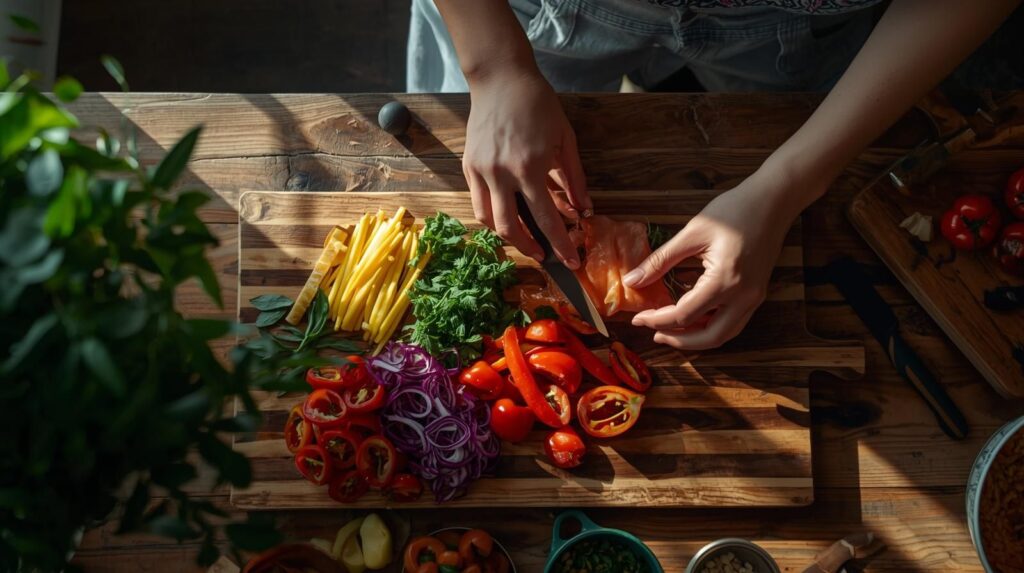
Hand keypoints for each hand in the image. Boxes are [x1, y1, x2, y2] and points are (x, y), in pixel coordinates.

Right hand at [463, 69, 590, 267]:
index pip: (546, 219)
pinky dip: (492, 215)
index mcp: (529, 167)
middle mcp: (501, 173)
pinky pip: (478, 202)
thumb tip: (584, 209)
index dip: (560, 244)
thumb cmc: (538, 105)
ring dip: (507, 236)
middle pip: (510, 228)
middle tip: (544, 254)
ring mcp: (481, 170)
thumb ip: (575, 178)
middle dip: (529, 248)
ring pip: (488, 220)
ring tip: (524, 239)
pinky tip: (507, 216)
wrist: (501, 79)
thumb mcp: (565, 139)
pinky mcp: (468, 165)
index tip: (571, 260)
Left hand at [625, 168, 819, 349]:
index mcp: (725, 280)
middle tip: (653, 333)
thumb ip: (660, 261)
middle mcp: (744, 296)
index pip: (685, 315)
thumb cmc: (734, 210)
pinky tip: (692, 317)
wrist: (773, 201)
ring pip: (724, 334)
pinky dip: (711, 326)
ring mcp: (754, 298)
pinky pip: (733, 322)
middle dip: (678, 339)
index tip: (637, 318)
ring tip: (669, 330)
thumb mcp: (691, 234)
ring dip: (696, 338)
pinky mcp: (757, 294)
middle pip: (709, 337)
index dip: (657, 320)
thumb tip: (632, 280)